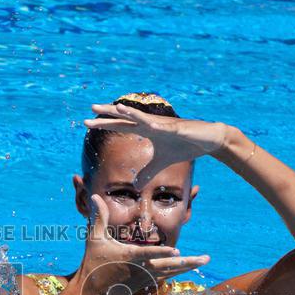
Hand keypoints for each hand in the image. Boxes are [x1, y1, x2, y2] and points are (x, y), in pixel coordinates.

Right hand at [77, 194, 209, 294]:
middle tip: (207, 258)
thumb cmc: (93, 262)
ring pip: (171, 271)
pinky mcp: (145, 283)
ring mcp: (145, 277)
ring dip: (188, 266)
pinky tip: (189, 266)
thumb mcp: (95, 238)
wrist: (92, 292)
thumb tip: (95, 196)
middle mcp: (140, 268)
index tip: (176, 250)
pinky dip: (177, 271)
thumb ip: (99, 217)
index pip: (147, 253)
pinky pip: (165, 276)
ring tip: (204, 260)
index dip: (161, 251)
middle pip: (168, 265)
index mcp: (128, 256)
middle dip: (188, 261)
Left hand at [84, 103, 229, 176]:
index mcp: (146, 129)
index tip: (87, 122)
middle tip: (91, 108)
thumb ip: (147, 172)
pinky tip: (150, 124)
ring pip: (143, 117)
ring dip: (130, 112)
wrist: (207, 140)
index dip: (105, 124)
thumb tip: (135, 186)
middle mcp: (151, 123)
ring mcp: (164, 124)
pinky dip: (158, 126)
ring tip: (115, 107)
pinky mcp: (178, 128)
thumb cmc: (183, 146)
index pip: (121, 125)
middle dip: (109, 113)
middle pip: (126, 117)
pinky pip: (166, 127)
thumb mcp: (161, 162)